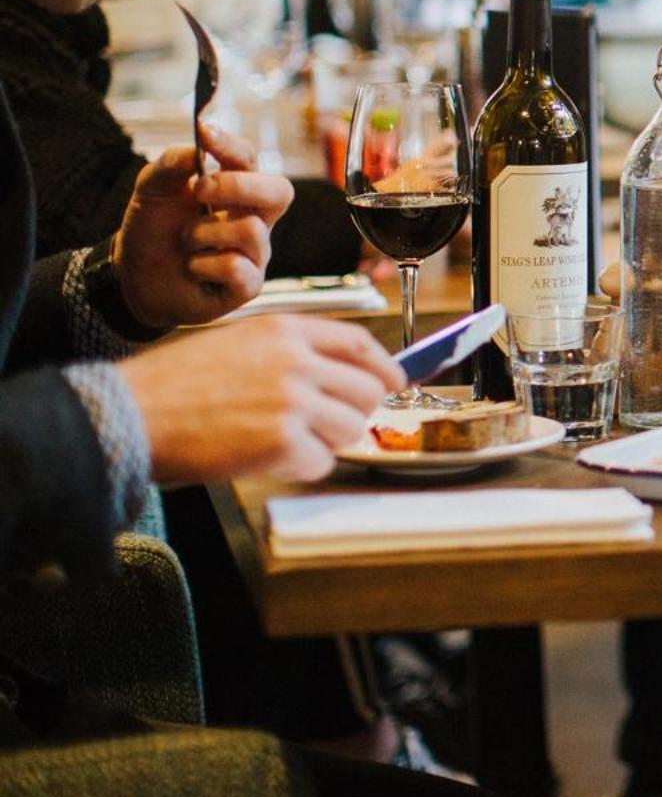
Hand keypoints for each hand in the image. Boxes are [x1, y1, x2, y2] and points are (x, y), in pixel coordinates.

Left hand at [114, 125, 294, 328]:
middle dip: (239, 186)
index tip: (205, 134)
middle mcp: (254, 217)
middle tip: (200, 189)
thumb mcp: (152, 189)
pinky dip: (204, 265)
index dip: (230, 146)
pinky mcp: (248, 285)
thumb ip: (172, 163)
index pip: (249, 160)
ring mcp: (255, 252)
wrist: (134, 277)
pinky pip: (237, 268)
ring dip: (203, 233)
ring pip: (250, 230)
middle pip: (280, 192)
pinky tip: (193, 268)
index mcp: (237, 190)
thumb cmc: (153, 229)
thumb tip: (197, 148)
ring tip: (185, 241)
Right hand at [121, 316, 404, 483]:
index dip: (384, 366)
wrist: (132, 413)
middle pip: (367, 390)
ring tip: (281, 439)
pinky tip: (265, 456)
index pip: (358, 343)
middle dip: (352, 412)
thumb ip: (290, 353)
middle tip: (323, 425)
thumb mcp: (238, 344)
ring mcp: (293, 400)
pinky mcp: (282, 440)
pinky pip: (320, 461)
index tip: (395, 381)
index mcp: (286, 330)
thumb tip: (339, 375)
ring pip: (351, 428)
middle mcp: (297, 360)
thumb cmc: (175, 384)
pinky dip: (299, 465)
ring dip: (324, 440)